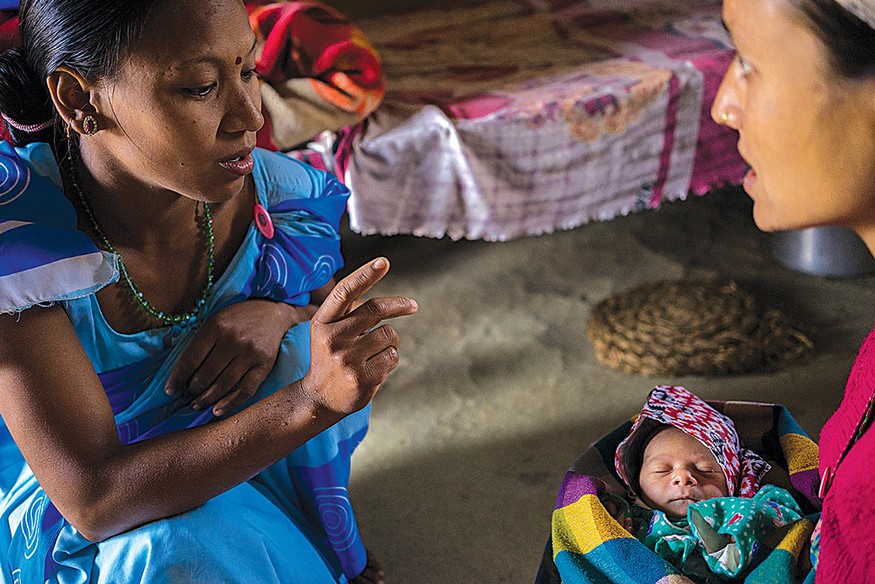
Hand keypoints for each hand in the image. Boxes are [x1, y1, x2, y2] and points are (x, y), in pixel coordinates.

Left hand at [165, 298, 316, 415]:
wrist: (272, 312)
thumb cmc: (238, 319)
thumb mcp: (215, 320)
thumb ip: (200, 342)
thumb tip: (182, 373)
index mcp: (215, 326)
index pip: (191, 359)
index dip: (177, 378)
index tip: (170, 390)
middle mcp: (232, 340)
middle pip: (206, 374)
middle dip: (192, 390)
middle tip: (187, 396)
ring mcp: (250, 353)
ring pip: (223, 384)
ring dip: (206, 399)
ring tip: (197, 404)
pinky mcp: (264, 364)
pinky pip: (245, 390)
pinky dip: (230, 403)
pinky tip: (217, 410)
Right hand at [304, 258, 416, 415]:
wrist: (319, 398)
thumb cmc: (329, 356)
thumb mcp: (328, 330)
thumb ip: (348, 311)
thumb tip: (383, 293)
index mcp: (322, 322)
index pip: (345, 292)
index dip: (365, 275)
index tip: (384, 262)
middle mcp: (332, 339)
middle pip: (375, 309)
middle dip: (399, 305)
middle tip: (412, 305)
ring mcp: (347, 360)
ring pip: (389, 335)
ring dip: (390, 341)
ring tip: (374, 353)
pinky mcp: (363, 379)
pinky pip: (392, 357)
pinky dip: (390, 359)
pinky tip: (374, 368)